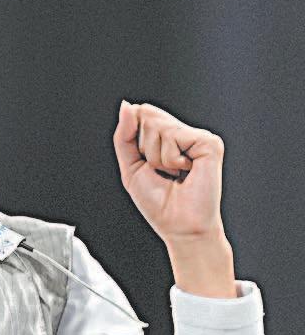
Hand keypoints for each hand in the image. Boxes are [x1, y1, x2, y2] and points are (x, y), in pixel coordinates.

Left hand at [113, 99, 225, 245]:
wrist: (179, 227)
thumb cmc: (159, 203)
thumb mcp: (131, 165)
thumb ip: (125, 134)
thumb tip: (126, 106)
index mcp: (168, 136)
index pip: (140, 113)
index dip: (135, 139)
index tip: (148, 164)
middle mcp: (184, 133)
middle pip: (146, 116)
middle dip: (146, 149)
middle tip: (163, 172)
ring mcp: (199, 136)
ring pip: (158, 126)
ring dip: (158, 157)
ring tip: (174, 174)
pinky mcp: (209, 142)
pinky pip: (174, 136)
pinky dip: (171, 159)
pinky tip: (186, 171)